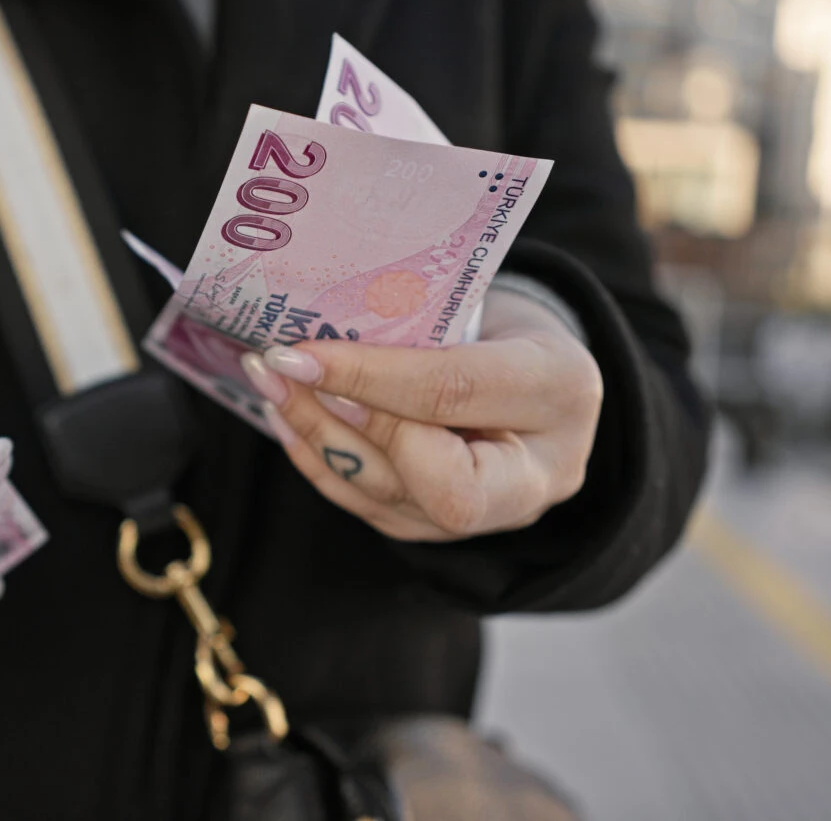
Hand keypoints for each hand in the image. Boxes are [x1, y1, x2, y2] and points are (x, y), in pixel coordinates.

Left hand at [240, 290, 601, 541]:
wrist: (537, 372)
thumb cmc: (502, 322)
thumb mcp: (480, 302)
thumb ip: (415, 328)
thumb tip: (315, 336)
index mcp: (561, 390)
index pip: (452, 392)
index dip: (367, 377)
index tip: (296, 352)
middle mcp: (541, 471)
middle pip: (439, 483)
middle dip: (344, 430)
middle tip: (279, 375)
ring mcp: (499, 513)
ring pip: (393, 499)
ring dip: (318, 439)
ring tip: (269, 384)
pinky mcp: (449, 529)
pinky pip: (374, 508)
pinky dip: (322, 464)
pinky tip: (286, 420)